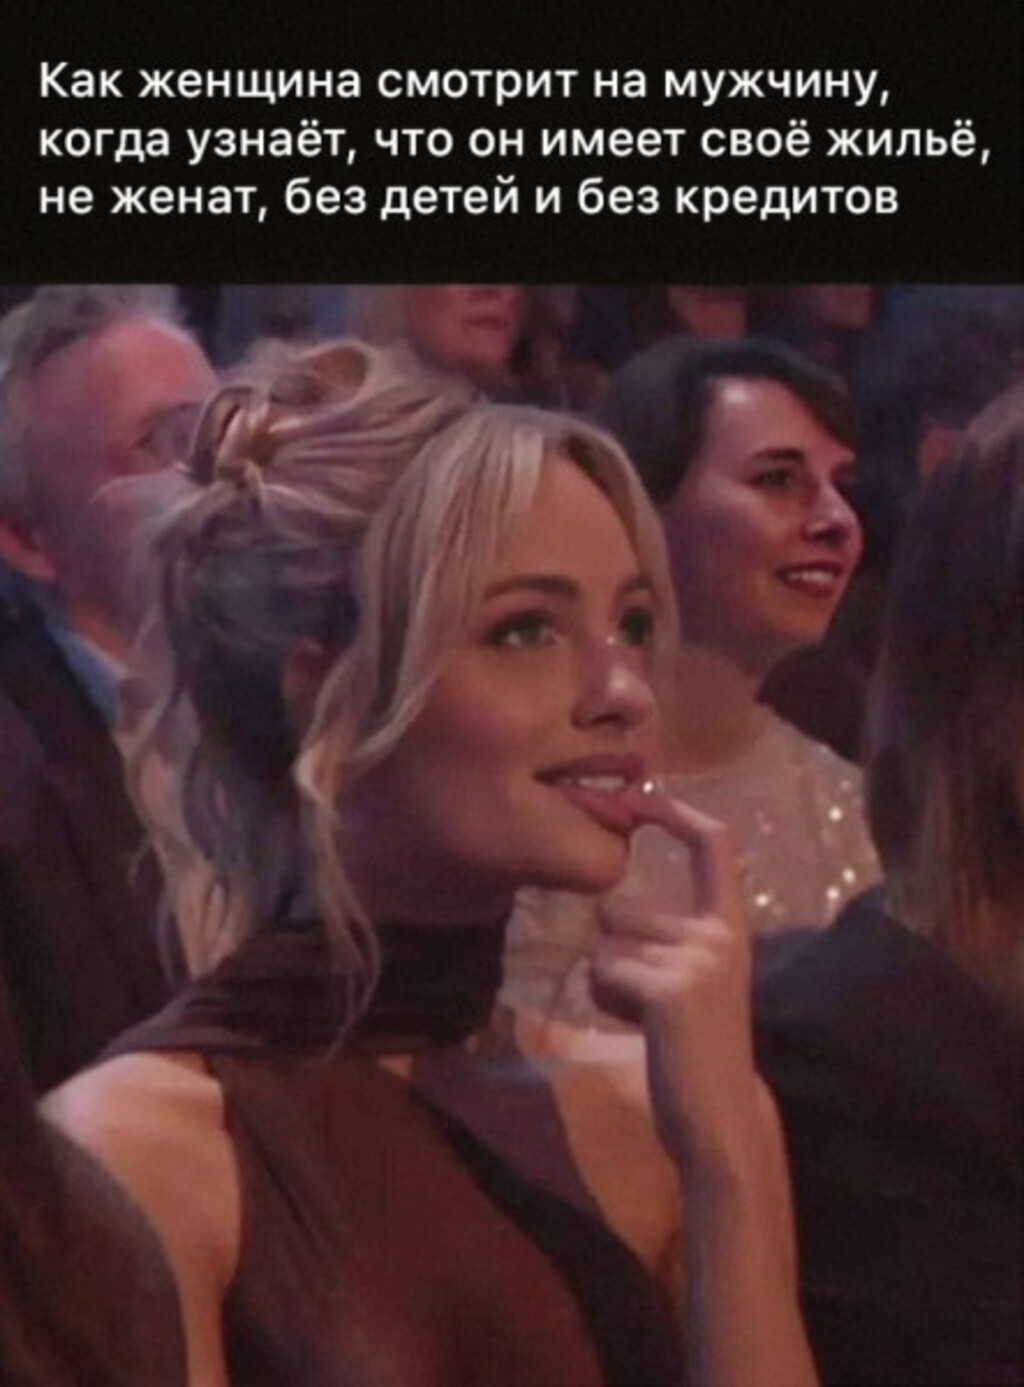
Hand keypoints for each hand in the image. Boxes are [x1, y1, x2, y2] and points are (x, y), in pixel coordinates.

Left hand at [589, 785, 760, 1174]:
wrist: (722, 1118)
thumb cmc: (698, 1048)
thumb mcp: (694, 978)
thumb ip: (669, 939)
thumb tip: (606, 907)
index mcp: (731, 926)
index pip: (713, 844)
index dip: (675, 812)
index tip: (641, 795)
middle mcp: (718, 933)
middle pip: (619, 909)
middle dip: (613, 952)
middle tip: (647, 1003)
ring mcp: (696, 959)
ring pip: (604, 942)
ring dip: (607, 981)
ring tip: (645, 1018)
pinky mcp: (668, 989)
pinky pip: (601, 971)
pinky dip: (605, 1000)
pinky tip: (640, 1028)